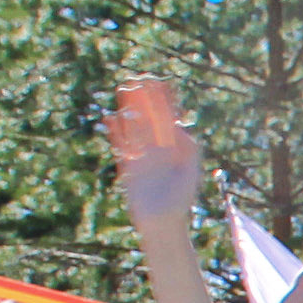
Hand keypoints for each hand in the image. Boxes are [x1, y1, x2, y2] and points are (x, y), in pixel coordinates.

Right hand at [101, 77, 203, 231]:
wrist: (163, 224)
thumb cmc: (180, 201)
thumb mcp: (190, 172)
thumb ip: (189, 149)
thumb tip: (181, 126)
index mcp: (174, 149)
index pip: (168, 119)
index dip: (164, 101)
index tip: (161, 83)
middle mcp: (157, 150)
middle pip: (150, 118)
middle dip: (145, 100)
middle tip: (139, 78)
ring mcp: (142, 157)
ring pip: (134, 127)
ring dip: (130, 109)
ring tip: (125, 89)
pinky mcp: (128, 168)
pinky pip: (121, 145)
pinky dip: (117, 132)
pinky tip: (112, 117)